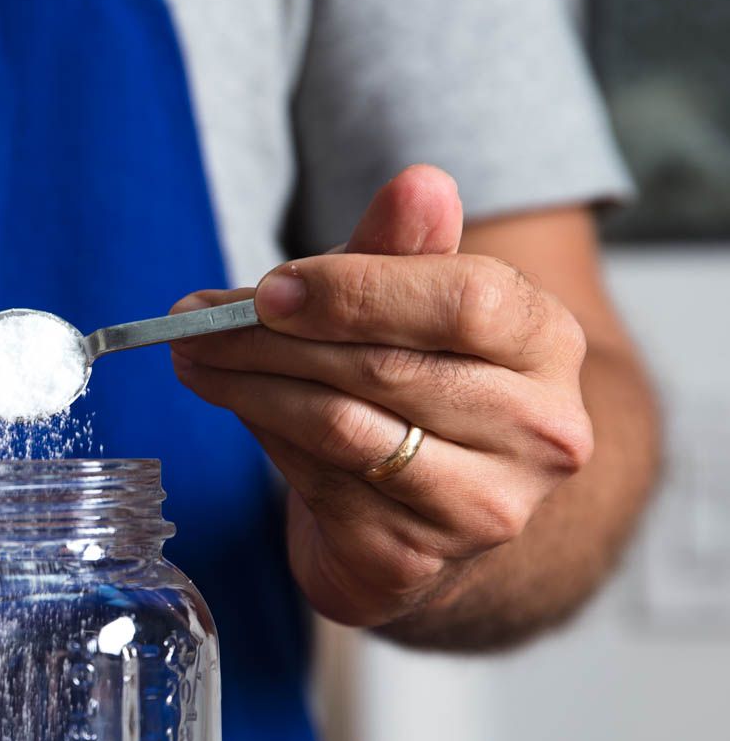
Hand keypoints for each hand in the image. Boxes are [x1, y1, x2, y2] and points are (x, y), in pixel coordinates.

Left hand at [171, 166, 594, 627]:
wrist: (427, 505)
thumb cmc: (415, 379)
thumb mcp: (408, 301)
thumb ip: (403, 247)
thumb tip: (421, 184)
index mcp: (547, 344)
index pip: (465, 301)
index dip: (356, 290)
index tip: (269, 288)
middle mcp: (538, 432)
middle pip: (386, 368)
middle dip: (271, 339)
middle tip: (193, 322)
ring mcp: (484, 505)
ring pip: (343, 427)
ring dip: (248, 386)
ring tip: (192, 358)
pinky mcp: (417, 556)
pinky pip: (318, 482)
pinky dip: (265, 437)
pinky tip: (236, 406)